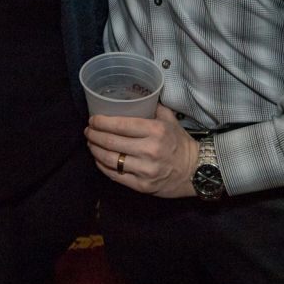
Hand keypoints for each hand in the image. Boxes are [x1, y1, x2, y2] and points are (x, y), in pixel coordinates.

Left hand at [84, 104, 198, 197]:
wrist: (196, 171)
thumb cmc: (180, 143)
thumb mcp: (170, 120)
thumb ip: (153, 107)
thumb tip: (135, 97)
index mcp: (155, 130)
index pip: (120, 125)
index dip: (101, 122)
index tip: (92, 120)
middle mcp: (149, 150)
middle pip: (111, 142)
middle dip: (94, 135)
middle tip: (88, 131)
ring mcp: (145, 170)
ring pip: (110, 159)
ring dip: (94, 150)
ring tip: (90, 144)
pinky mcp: (142, 186)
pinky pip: (115, 175)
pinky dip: (102, 166)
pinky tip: (98, 159)